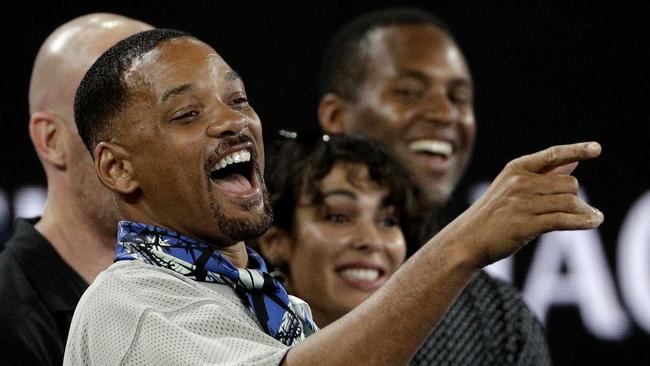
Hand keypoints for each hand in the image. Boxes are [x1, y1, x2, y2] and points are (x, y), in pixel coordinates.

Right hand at [444, 142, 603, 268]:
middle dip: (576, 196)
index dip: (576, 149)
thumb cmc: (492, 214)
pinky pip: (563, 220)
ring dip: (585, 211)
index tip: (596, 149)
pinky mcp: (526, 224)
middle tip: (578, 209)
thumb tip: (574, 161)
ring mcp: (522, 203)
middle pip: (568, 183)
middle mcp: (519, 182)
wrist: (467, 239)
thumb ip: (545, 174)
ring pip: (569, 201)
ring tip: (594, 217)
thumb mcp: (512, 187)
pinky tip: (593, 222)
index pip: (552, 155)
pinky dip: (583, 221)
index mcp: (516, 169)